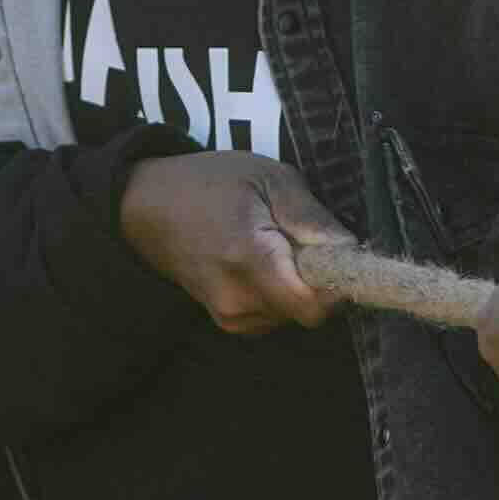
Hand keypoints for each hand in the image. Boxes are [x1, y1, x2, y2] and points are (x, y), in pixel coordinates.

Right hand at [118, 143, 347, 334]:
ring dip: (298, 285)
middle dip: (318, 279)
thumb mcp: (269, 178)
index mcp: (250, 260)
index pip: (314, 306)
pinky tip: (262, 262)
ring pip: (294, 314)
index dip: (338, 284)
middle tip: (299, 238)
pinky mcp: (228, 321)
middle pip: (308, 310)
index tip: (337, 254)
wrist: (148, 208)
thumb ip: (310, 217)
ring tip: (274, 245)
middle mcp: (238, 300)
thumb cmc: (210, 184)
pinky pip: (275, 314)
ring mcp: (230, 316)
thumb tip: (349, 249)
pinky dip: (280, 291)